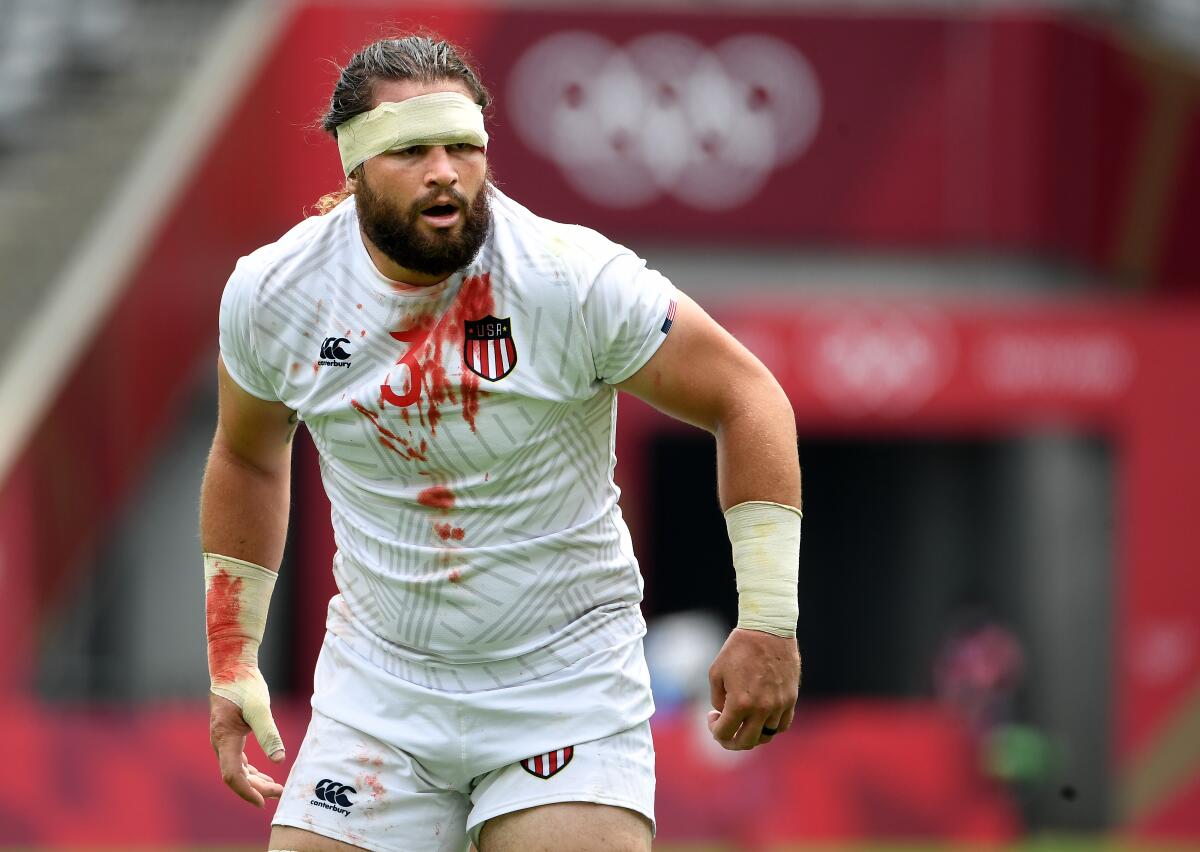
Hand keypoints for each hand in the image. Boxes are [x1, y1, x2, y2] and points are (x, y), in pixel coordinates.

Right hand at [209, 693, 284, 805]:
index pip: (233, 776)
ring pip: (237, 769)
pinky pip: (237, 760)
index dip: (247, 792)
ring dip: (255, 780)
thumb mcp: (260, 709)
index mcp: (225, 739)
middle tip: (280, 792)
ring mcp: (222, 740)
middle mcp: (220, 743)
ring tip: (276, 788)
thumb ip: (269, 734)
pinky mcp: (228, 735)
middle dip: (257, 788)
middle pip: (236, 776)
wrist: (232, 668)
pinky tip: (262, 774)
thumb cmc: (245, 686)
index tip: (262, 802)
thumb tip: (279, 760)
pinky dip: (250, 770)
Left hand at [707, 628, 801, 749]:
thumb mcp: (717, 672)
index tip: (712, 717)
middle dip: (731, 741)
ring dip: (751, 733)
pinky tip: (760, 717)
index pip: (725, 733)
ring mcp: (779, 705)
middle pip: (746, 742)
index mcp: (740, 703)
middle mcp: (762, 709)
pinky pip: (782, 725)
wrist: (768, 630)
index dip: (714, 729)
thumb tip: (724, 713)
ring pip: (766, 736)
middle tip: (724, 730)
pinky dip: (770, 727)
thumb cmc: (738, 648)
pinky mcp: (791, 699)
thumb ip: (718, 699)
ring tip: (743, 721)